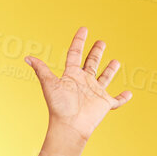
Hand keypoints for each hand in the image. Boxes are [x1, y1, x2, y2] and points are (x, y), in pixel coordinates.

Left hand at [25, 27, 132, 141]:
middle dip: (96, 52)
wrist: (69, 126)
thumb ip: (41, 70)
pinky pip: (116, 101)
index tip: (83, 29)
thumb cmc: (59, 106)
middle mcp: (84, 82)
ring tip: (115, 62)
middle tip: (101, 42)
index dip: (79, 41)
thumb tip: (27, 57)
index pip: (75, 54)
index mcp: (72, 75)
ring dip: (110, 71)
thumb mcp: (49, 84)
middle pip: (91, 63)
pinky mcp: (104, 103)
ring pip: (104, 78)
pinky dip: (123, 98)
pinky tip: (129, 93)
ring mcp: (95, 93)